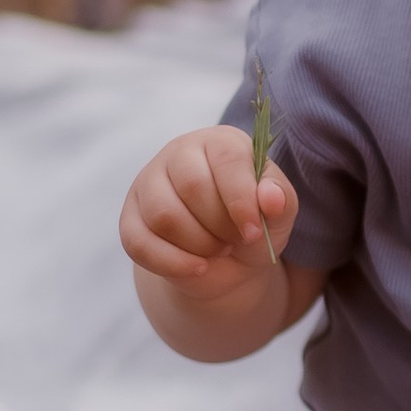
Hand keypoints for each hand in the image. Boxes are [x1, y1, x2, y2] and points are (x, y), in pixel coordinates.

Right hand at [120, 125, 296, 302]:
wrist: (227, 260)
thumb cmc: (253, 226)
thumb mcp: (278, 215)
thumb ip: (281, 202)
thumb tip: (271, 197)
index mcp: (221, 143)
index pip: (227, 159)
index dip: (241, 200)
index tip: (254, 232)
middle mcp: (180, 154)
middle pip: (192, 187)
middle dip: (220, 226)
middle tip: (234, 240)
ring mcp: (149, 184)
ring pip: (164, 216)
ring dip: (198, 245)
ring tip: (217, 249)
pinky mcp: (130, 218)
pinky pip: (139, 242)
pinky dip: (172, 263)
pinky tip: (198, 268)